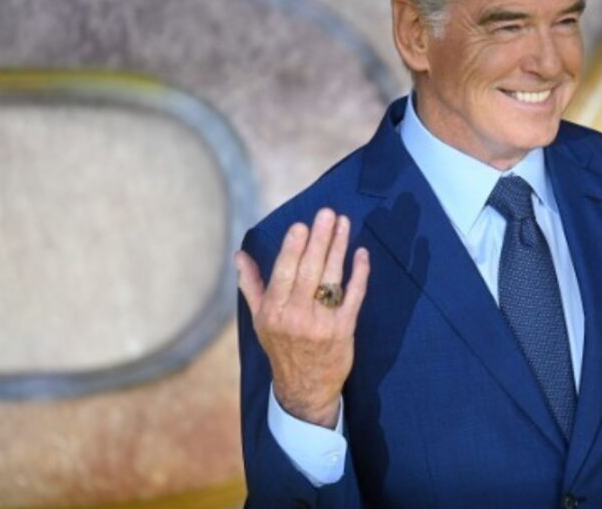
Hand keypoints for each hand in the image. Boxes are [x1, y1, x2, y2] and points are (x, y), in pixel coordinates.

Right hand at [235, 208, 369, 428]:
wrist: (304, 388)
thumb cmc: (281, 347)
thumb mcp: (260, 319)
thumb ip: (251, 284)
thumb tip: (239, 255)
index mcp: (273, 311)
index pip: (283, 273)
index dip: (293, 249)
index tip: (301, 225)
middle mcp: (295, 317)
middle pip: (310, 271)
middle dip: (320, 239)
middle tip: (328, 214)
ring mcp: (321, 324)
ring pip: (331, 279)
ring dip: (338, 248)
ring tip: (344, 223)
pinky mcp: (344, 330)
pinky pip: (353, 296)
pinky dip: (359, 274)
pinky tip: (361, 254)